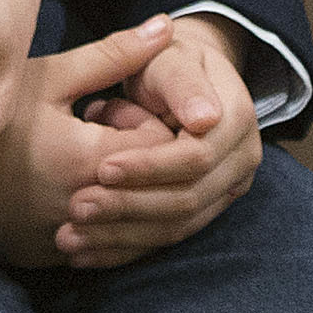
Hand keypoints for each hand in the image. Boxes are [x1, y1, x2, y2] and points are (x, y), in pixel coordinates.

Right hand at [0, 17, 182, 271]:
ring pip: (132, 223)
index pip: (163, 148)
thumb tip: (167, 27)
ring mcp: (63, 240)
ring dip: (124, 187)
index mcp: (86, 161)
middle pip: (154, 188)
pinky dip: (102, 215)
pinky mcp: (47, 256)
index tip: (112, 105)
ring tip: (87, 152)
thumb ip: (114, 55)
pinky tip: (71, 181)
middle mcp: (81, 210)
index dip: (149, 121)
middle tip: (103, 127)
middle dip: (144, 155)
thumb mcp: (49, 76)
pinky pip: (100, 243)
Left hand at [52, 15, 262, 268]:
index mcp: (237, 120)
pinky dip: (125, 248)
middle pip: (188, 199)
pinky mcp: (205, 210)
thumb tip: (204, 118)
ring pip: (178, 226)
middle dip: (129, 206)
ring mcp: (227, 190)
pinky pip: (168, 237)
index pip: (195, 158)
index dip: (150, 167)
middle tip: (77, 208)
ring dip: (122, 236)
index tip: (102, 169)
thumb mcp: (169, 58)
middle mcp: (241, 161)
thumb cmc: (167, 61)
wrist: (182, 80)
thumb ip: (181, 82)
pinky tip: (85, 254)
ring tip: (70, 237)